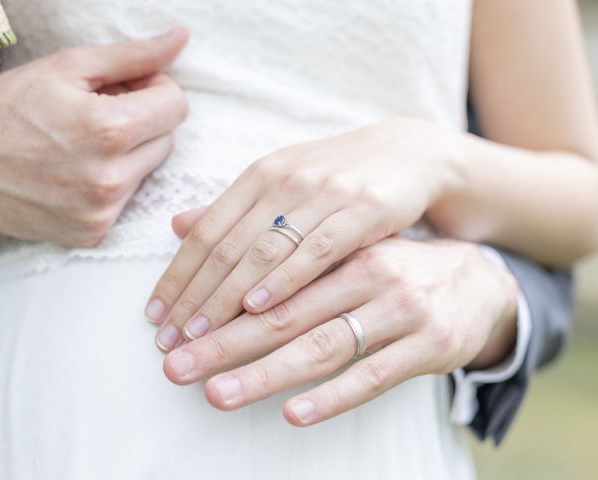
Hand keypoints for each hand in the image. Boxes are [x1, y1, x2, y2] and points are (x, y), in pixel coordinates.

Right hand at [0, 28, 188, 246]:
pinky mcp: (91, 233)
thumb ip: (133, 56)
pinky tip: (75, 173)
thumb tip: (182, 39)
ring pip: (148, 171)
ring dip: (128, 154)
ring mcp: (101, 212)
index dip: (154, 90)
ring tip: (82, 143)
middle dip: (142, 121)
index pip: (177, 106)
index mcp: (109, 130)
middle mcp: (111, 178)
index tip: (126, 89)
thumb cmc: (7, 106)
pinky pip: (126, 201)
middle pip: (167, 140)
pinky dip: (111, 184)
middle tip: (99, 113)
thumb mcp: (68, 67)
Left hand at [146, 118, 465, 349]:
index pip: (205, 231)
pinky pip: (317, 249)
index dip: (176, 275)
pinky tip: (258, 307)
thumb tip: (177, 224)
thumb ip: (232, 208)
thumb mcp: (280, 185)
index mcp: (259, 176)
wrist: (407, 154)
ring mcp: (323, 193)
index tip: (155, 316)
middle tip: (168, 338)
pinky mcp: (363, 209)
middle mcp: (284, 181)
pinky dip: (284, 279)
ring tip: (201, 335)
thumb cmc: (335, 179)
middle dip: (193, 297)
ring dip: (227, 297)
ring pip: (263, 251)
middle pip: (226, 246)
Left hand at [161, 237, 517, 424]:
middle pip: (282, 310)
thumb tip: (184, 222)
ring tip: (217, 393)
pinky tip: (293, 413)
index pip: (261, 269)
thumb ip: (268, 238)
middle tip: (174, 365)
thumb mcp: (335, 240)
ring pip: (323, 343)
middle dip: (223, 339)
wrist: (476, 276)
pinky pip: (374, 374)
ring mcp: (400, 307)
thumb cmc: (388, 262)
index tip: (166, 324)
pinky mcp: (429, 344)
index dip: (211, 296)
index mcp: (338, 241)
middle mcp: (368, 270)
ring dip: (266, 372)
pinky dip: (332, 395)